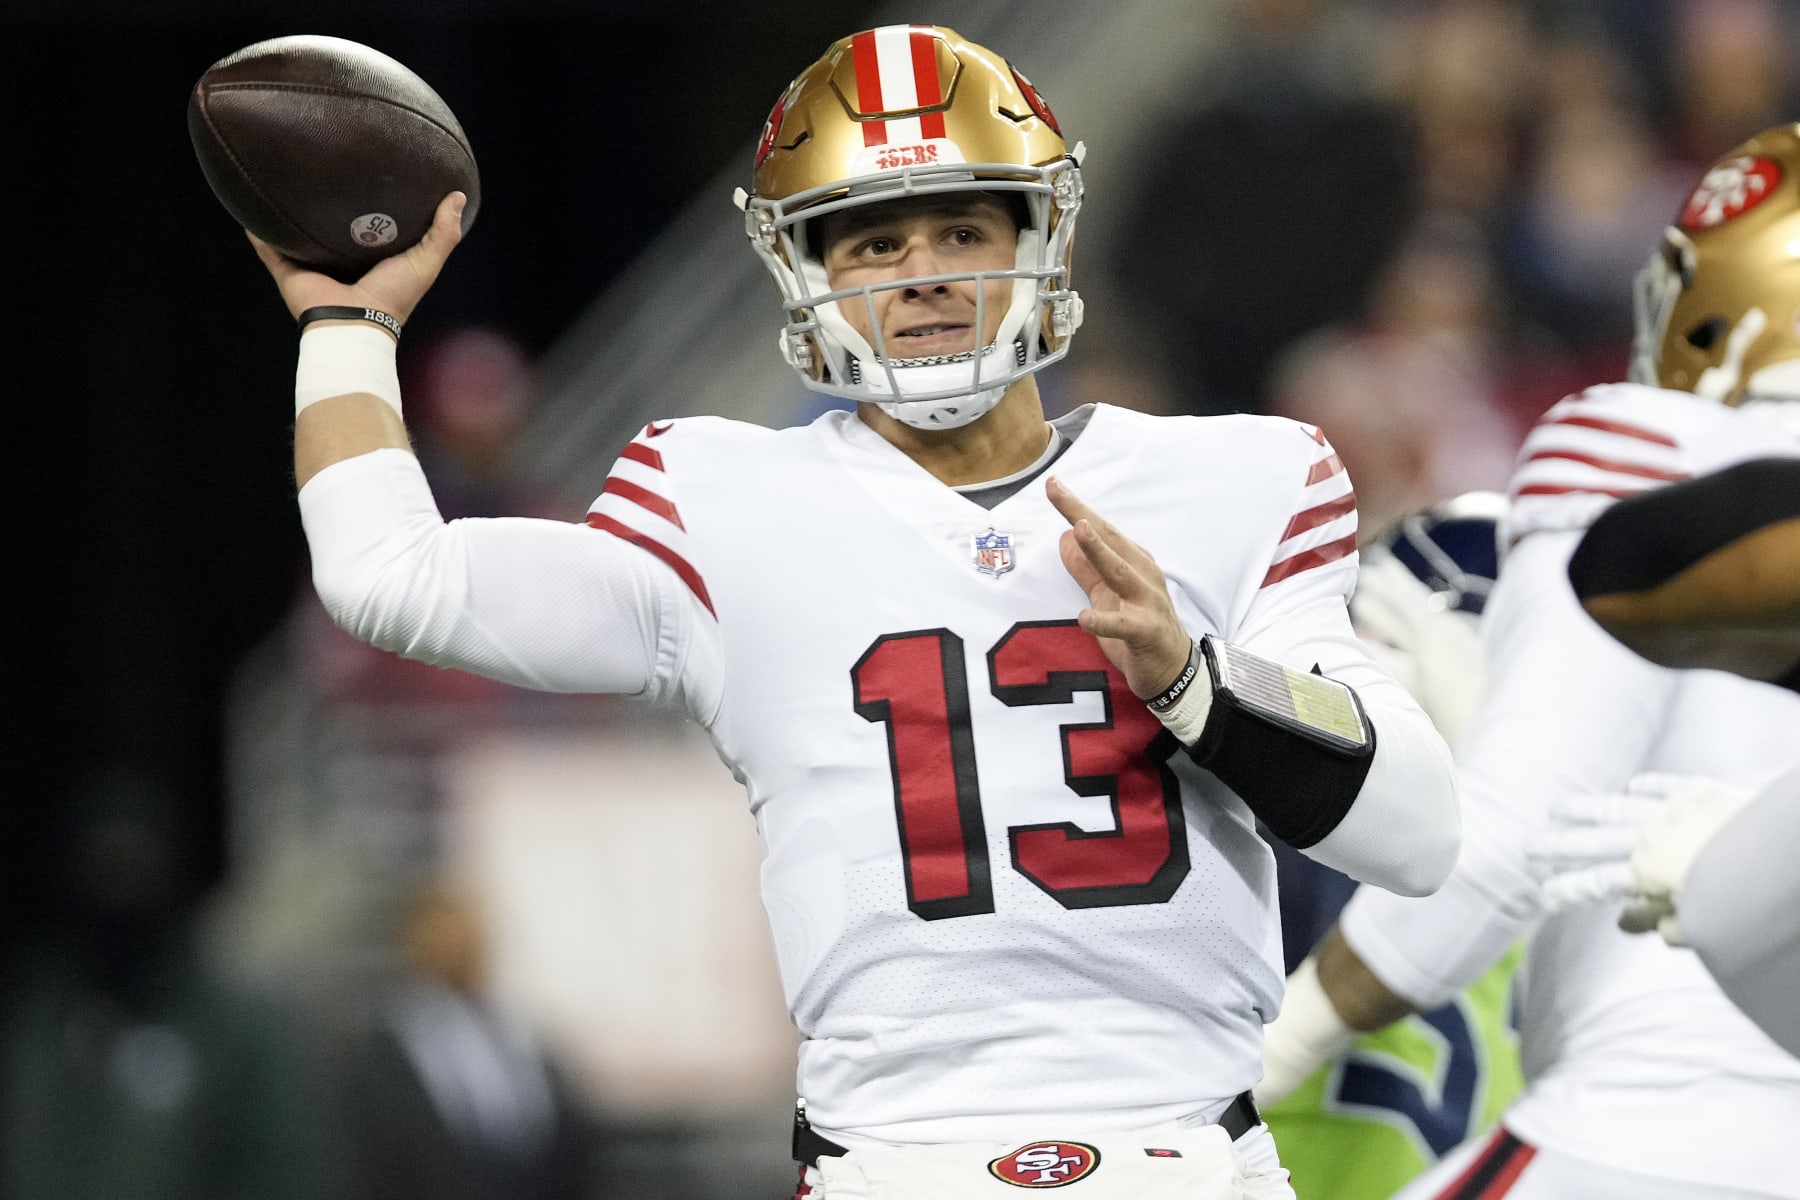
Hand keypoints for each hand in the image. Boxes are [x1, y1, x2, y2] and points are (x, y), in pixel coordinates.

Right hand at [248, 191, 466, 323]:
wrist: (356, 324)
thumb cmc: (394, 297)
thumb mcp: (426, 261)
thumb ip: (443, 233)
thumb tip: (458, 197)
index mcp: (370, 261)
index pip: (371, 227)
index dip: (372, 204)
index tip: (372, 175)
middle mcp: (340, 263)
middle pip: (329, 228)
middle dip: (325, 204)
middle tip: (321, 169)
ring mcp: (313, 268)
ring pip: (295, 235)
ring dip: (286, 214)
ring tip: (279, 179)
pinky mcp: (288, 273)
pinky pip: (267, 248)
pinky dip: (256, 231)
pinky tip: (246, 207)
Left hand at [1046, 476, 1190, 698]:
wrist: (1174, 671)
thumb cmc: (1139, 628)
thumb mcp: (1106, 595)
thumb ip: (1086, 569)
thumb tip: (1064, 537)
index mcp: (1133, 562)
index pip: (1101, 530)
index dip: (1077, 508)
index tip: (1053, 484)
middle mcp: (1143, 574)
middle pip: (1109, 540)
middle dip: (1081, 514)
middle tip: (1057, 491)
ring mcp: (1147, 601)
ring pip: (1120, 572)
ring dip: (1099, 551)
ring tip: (1077, 531)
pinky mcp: (1147, 631)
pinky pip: (1124, 624)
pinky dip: (1105, 620)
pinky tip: (1085, 616)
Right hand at [1532, 772, 1754, 943]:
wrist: (1779, 852)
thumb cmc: (1742, 898)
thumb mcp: (1700, 923)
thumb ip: (1660, 922)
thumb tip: (1626, 923)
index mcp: (1647, 872)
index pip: (1593, 883)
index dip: (1565, 890)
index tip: (1542, 896)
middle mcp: (1651, 837)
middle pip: (1593, 841)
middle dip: (1558, 845)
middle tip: (1529, 846)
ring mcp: (1674, 810)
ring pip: (1617, 806)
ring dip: (1584, 808)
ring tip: (1557, 809)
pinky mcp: (1702, 792)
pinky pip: (1667, 785)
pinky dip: (1647, 785)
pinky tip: (1633, 784)